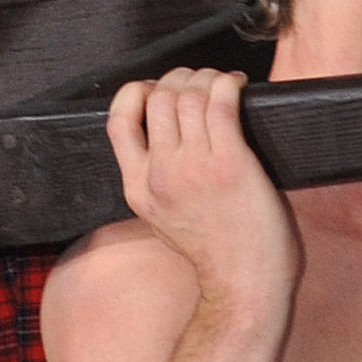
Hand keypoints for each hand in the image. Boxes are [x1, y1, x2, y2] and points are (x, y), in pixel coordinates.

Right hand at [105, 68, 299, 302]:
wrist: (244, 284)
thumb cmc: (215, 252)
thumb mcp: (162, 219)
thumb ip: (154, 182)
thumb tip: (163, 138)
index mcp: (137, 188)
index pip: (117, 121)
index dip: (135, 92)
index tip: (156, 90)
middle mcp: (160, 173)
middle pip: (157, 98)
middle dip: (178, 78)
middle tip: (199, 83)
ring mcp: (194, 167)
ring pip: (188, 94)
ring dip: (206, 77)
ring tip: (221, 83)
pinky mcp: (230, 162)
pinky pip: (221, 104)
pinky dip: (228, 84)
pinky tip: (237, 85)